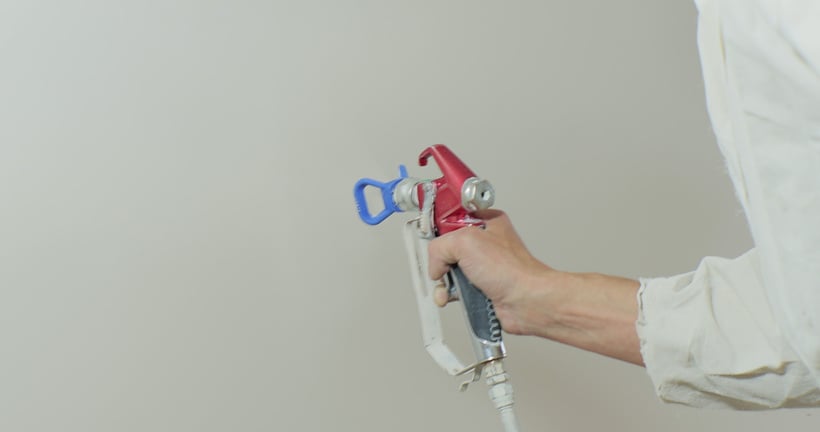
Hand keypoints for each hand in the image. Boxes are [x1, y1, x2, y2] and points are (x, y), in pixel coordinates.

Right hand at [427, 209, 550, 335]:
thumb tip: (436, 264)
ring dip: (444, 281)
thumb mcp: (465, 242)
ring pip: (450, 270)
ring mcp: (483, 266)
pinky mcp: (481, 286)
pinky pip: (456, 288)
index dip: (439, 228)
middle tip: (441, 267)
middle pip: (447, 246)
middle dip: (440, 261)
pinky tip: (453, 297)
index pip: (452, 218)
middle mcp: (485, 243)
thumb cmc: (512, 270)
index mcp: (486, 222)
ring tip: (448, 286)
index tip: (430, 236)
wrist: (526, 302)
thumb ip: (440, 246)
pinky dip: (450, 294)